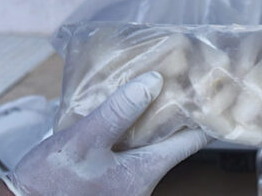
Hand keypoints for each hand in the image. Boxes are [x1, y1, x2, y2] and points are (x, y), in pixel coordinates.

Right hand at [0, 72, 207, 195]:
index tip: (211, 88)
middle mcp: (143, 182)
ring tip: (154, 86)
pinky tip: (125, 110)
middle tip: (181, 78)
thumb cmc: (50, 182)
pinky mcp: (111, 182)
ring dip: (152, 119)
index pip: (192, 142)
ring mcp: (128, 184)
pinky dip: (134, 130)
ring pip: (152, 145)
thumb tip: (153, 82)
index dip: (204, 114)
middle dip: (177, 111)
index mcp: (144, 172)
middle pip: (173, 142)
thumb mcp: (82, 140)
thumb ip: (118, 112)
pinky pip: (132, 152)